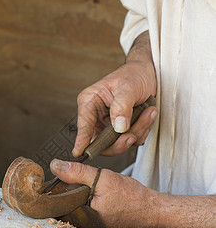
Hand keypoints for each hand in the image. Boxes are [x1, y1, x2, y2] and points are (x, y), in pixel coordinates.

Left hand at [50, 159, 156, 227]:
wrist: (152, 210)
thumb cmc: (132, 198)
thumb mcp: (102, 178)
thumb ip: (77, 172)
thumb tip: (55, 166)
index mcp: (82, 220)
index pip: (55, 206)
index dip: (53, 190)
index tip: (53, 181)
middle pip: (63, 208)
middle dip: (65, 192)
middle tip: (71, 181)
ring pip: (73, 209)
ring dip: (75, 197)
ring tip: (83, 187)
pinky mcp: (97, 227)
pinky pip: (84, 212)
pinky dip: (84, 202)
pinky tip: (90, 194)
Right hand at [73, 31, 156, 156]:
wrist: (147, 74)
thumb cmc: (133, 75)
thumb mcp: (128, 87)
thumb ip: (122, 107)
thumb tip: (119, 128)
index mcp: (89, 103)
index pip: (83, 125)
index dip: (81, 140)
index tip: (78, 153)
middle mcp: (96, 116)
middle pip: (100, 142)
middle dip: (120, 141)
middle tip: (133, 135)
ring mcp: (107, 125)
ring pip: (117, 143)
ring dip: (137, 132)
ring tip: (149, 112)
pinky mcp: (119, 130)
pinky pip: (129, 140)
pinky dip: (141, 131)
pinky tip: (147, 115)